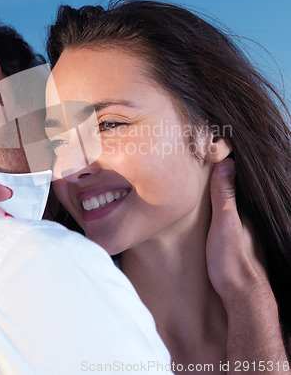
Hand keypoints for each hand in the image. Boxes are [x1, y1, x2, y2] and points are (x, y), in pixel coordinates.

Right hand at [207, 158, 269, 299]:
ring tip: (205, 186)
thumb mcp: (225, 224)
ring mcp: (245, 234)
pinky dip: (222, 213)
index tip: (211, 153)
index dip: (224, 166)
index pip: (235, 181)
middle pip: (235, 194)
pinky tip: (213, 216)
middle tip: (204, 166)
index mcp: (245, 211)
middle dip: (222, 180)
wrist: (243, 299)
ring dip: (221, 198)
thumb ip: (225, 196)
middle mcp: (248, 220)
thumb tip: (227, 162)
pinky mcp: (238, 246)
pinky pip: (230, 222)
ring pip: (233, 209)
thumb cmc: (232, 262)